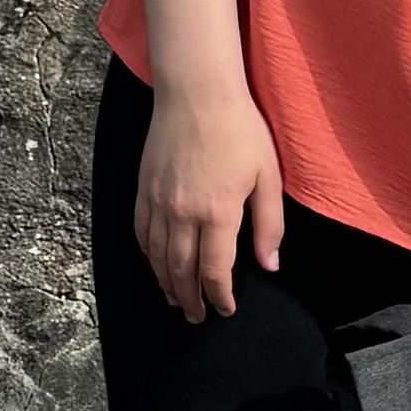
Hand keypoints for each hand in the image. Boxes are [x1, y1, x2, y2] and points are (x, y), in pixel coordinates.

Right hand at [135, 80, 287, 319]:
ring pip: (156, 256)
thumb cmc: (239, 130)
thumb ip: (268, 225)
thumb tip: (269, 265)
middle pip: (181, 270)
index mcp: (217, 212)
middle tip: (197, 316)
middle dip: (190, 298)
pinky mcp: (143, 188)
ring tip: (175, 299)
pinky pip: (141, 232)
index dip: (220, 296)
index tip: (226, 310)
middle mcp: (182, 213)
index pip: (215, 270)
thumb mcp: (267, 176)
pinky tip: (155, 263)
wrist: (196, 93)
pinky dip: (147, 255)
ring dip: (165, 282)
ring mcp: (158, 201)